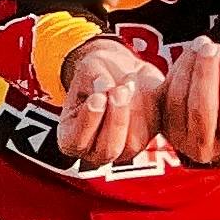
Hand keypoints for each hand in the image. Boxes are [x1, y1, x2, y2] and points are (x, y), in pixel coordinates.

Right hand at [57, 35, 165, 166]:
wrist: (124, 70)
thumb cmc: (100, 73)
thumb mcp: (90, 68)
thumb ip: (96, 79)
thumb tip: (107, 88)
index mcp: (70, 137)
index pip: (75, 141)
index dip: (89, 120)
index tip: (98, 96)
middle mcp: (93, 151)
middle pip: (107, 150)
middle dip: (116, 119)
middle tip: (121, 90)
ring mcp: (121, 150)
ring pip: (131, 144)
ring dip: (133, 111)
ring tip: (130, 83)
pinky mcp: (144, 141)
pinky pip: (149, 132)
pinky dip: (148, 110)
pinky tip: (141, 89)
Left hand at [161, 40, 219, 165]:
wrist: (213, 124)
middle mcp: (205, 148)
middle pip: (202, 110)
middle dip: (207, 74)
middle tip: (212, 48)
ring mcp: (179, 137)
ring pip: (179, 99)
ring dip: (191, 67)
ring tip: (203, 44)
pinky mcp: (162, 123)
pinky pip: (167, 94)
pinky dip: (179, 69)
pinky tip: (191, 52)